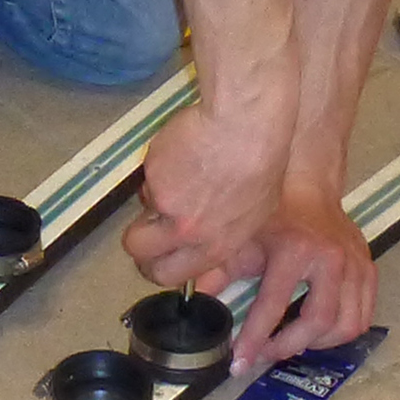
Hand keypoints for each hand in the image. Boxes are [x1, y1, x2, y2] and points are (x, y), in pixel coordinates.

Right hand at [124, 104, 281, 295]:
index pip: (167, 275)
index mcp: (213, 246)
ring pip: (143, 204)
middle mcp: (185, 231)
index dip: (155, 266)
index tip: (157, 255)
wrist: (246, 125)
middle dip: (138, 239)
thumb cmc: (262, 163)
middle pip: (137, 248)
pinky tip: (185, 151)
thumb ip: (221, 233)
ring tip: (184, 171)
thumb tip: (203, 237)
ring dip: (156, 192)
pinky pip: (149, 174)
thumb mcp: (253, 214)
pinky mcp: (152, 172)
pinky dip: (160, 165)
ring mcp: (165, 201)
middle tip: (148, 223)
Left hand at [229, 169, 377, 377]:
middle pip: (318, 322)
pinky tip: (319, 332)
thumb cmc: (273, 214)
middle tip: (265, 354)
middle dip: (289, 346)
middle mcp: (331, 259)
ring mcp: (355, 264)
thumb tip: (193, 303)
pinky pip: (364, 315)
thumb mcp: (241, 241)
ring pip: (348, 325)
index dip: (254, 339)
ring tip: (292, 342)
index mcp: (296, 249)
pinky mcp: (368, 269)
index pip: (273, 306)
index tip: (239, 363)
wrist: (309, 187)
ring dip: (319, 344)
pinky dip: (343, 331)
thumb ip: (217, 272)